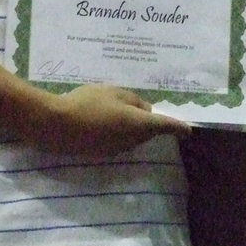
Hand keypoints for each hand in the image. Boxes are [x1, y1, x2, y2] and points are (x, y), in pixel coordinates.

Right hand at [32, 83, 191, 156]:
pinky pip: (118, 141)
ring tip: (113, 108)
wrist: (57, 126)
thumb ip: (132, 99)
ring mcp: (117, 149)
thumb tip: (143, 109)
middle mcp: (132, 141)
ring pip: (132, 137)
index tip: (188, 130)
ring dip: (130, 126)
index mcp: (138, 123)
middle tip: (134, 103)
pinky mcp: (102, 153)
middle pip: (147, 131)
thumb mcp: (112, 91)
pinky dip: (116, 132)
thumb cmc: (87, 103)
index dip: (178, 127)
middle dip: (146, 120)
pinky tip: (100, 120)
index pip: (165, 126)